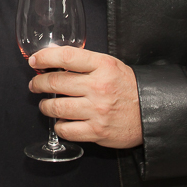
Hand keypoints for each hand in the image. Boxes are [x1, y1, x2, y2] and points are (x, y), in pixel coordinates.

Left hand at [28, 45, 142, 148]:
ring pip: (56, 108)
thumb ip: (84, 61)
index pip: (65, 56)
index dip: (44, 57)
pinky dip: (59, 126)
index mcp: (103, 66)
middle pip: (55, 82)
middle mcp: (98, 87)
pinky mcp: (97, 131)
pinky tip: (62, 122)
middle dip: (38, 83)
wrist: (151, 112)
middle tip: (35, 85)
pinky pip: (66, 130)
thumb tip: (52, 55)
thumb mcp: (110, 65)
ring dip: (45, 106)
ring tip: (46, 105)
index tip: (34, 61)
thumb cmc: (127, 87)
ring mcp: (97, 111)